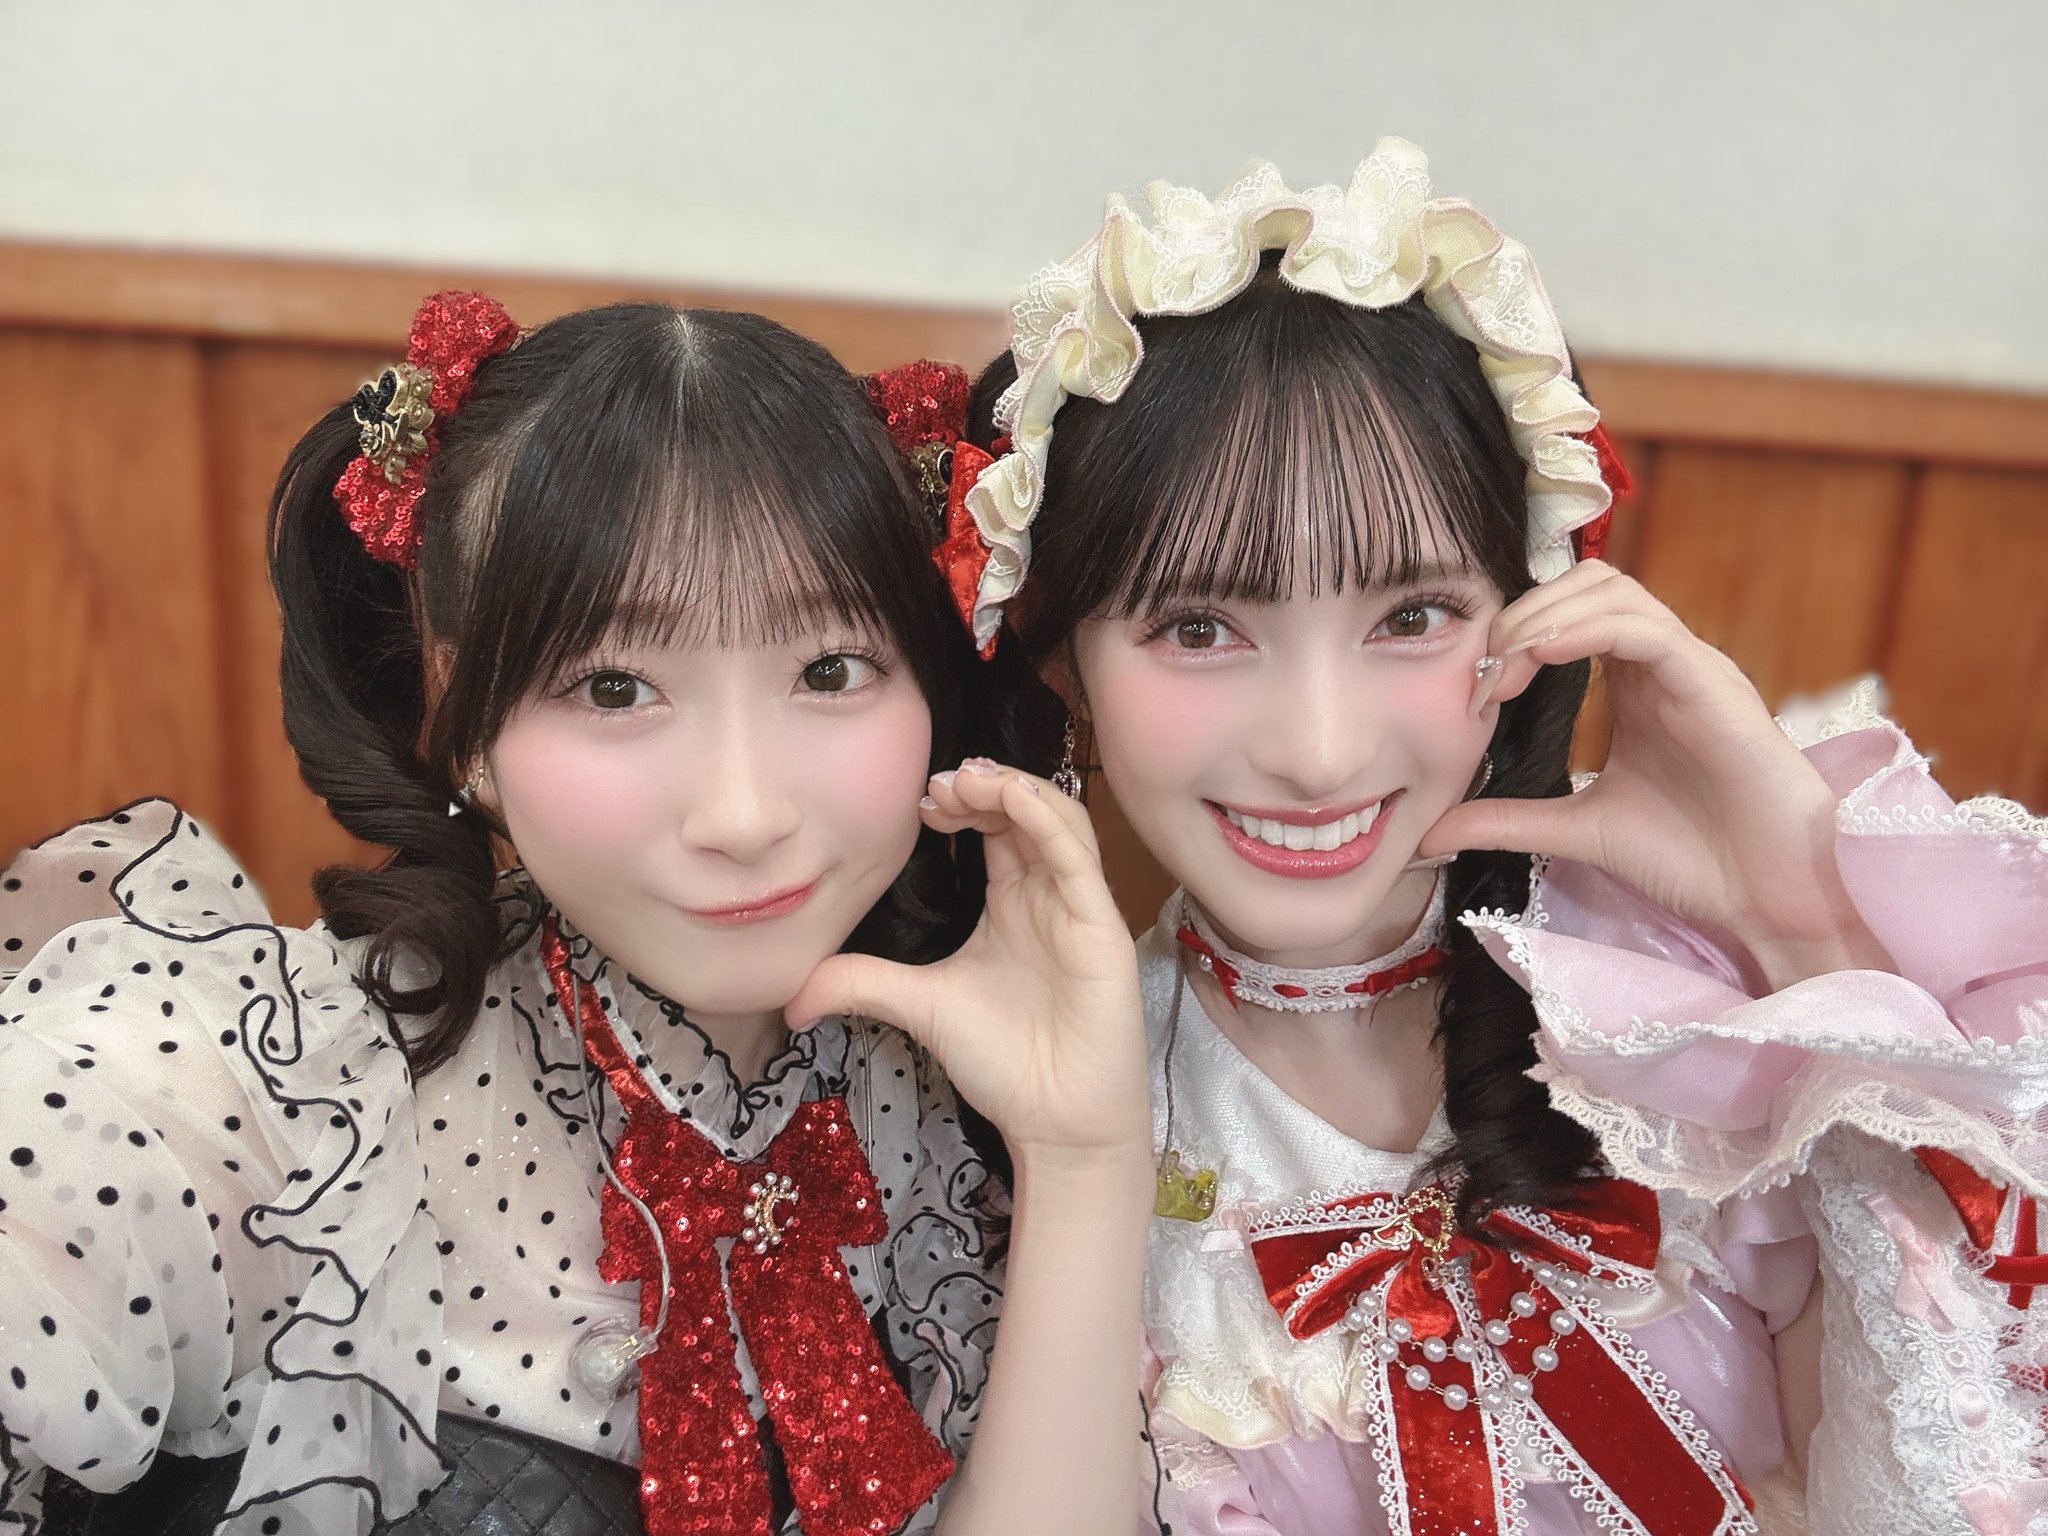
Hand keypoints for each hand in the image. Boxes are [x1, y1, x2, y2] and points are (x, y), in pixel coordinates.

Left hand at [785, 760, 1149, 1168]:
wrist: (1054, 1122)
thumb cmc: (1003, 1062)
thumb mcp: (918, 1005)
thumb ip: (861, 984)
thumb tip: (790, 996)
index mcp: (1012, 902)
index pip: (996, 827)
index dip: (963, 801)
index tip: (919, 802)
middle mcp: (1048, 895)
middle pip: (1026, 810)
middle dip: (983, 785)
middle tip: (937, 785)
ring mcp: (1078, 907)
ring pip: (1059, 819)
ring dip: (1015, 789)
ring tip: (968, 779)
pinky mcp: (1100, 927)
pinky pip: (1078, 858)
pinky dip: (1047, 819)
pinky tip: (1010, 800)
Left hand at [1418, 561, 1888, 987]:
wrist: (1769, 896)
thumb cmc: (1694, 859)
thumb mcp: (1577, 831)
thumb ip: (1509, 818)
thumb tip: (1430, 829)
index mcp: (1632, 685)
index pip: (1565, 615)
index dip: (1510, 636)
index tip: (1472, 691)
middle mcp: (1661, 664)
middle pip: (1585, 585)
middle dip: (1523, 613)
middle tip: (1483, 671)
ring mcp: (1690, 668)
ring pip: (1612, 593)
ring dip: (1544, 617)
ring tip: (1504, 664)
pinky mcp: (1714, 685)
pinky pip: (1646, 630)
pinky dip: (1587, 630)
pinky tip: (1543, 656)